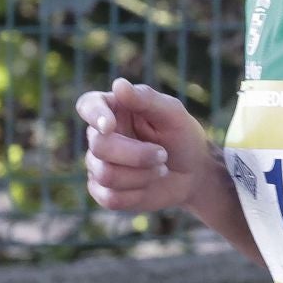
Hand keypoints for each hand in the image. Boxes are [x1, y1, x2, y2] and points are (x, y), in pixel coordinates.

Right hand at [76, 78, 213, 213]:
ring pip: (105, 174)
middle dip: (137, 154)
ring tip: (161, 168)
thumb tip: (118, 84)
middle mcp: (101, 136)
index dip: (94, 115)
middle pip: (99, 147)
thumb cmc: (183, 137)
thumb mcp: (172, 114)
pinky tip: (149, 185)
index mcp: (114, 110)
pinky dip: (137, 193)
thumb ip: (146, 99)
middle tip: (163, 154)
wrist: (194, 174)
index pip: (88, 105)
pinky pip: (110, 198)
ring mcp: (99, 165)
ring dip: (142, 174)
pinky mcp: (104, 191)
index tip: (110, 126)